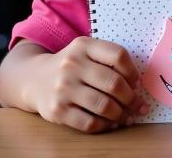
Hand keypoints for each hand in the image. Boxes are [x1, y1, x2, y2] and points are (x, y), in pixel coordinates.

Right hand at [29, 37, 148, 132]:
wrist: (34, 79)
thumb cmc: (71, 65)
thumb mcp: (86, 51)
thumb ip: (108, 60)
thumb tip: (136, 84)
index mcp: (84, 46)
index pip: (118, 55)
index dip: (132, 71)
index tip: (136, 82)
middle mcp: (72, 65)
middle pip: (113, 83)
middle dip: (131, 97)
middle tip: (137, 105)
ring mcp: (63, 89)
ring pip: (103, 105)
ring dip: (121, 113)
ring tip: (128, 116)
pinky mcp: (57, 111)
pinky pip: (88, 122)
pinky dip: (104, 125)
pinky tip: (111, 123)